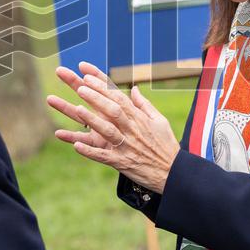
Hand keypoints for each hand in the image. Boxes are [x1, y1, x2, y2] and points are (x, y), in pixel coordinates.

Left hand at [46, 62, 179, 193]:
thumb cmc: (166, 145)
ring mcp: (127, 146)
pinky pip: (104, 157)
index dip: (103, 86)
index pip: (119, 97)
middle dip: (97, 98)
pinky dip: (90, 151)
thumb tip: (134, 89)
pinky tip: (76, 146)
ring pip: (108, 131)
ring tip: (78, 109)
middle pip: (113, 110)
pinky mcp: (122, 163)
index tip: (87, 76)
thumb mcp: (159, 121)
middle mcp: (132, 130)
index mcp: (139, 119)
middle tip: (80, 87)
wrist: (174, 173)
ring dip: (92, 120)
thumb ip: (144, 105)